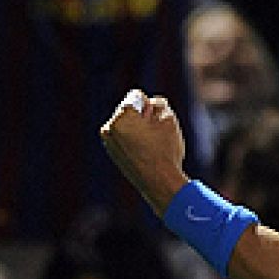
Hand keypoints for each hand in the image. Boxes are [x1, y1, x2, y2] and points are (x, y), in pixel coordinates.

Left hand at [100, 90, 188, 213]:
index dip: (151, 106)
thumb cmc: (165, 150)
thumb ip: (159, 104)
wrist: (158, 183)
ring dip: (137, 128)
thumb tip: (148, 106)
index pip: (136, 96)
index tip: (155, 121)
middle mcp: (110, 127)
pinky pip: (124, 137)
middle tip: (154, 135)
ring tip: (150, 145)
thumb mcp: (169, 120)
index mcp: (122, 117)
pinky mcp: (112, 152)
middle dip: (142, 117)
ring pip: (126, 124)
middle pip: (129, 110)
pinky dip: (133, 139)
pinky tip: (144, 152)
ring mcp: (108, 141)